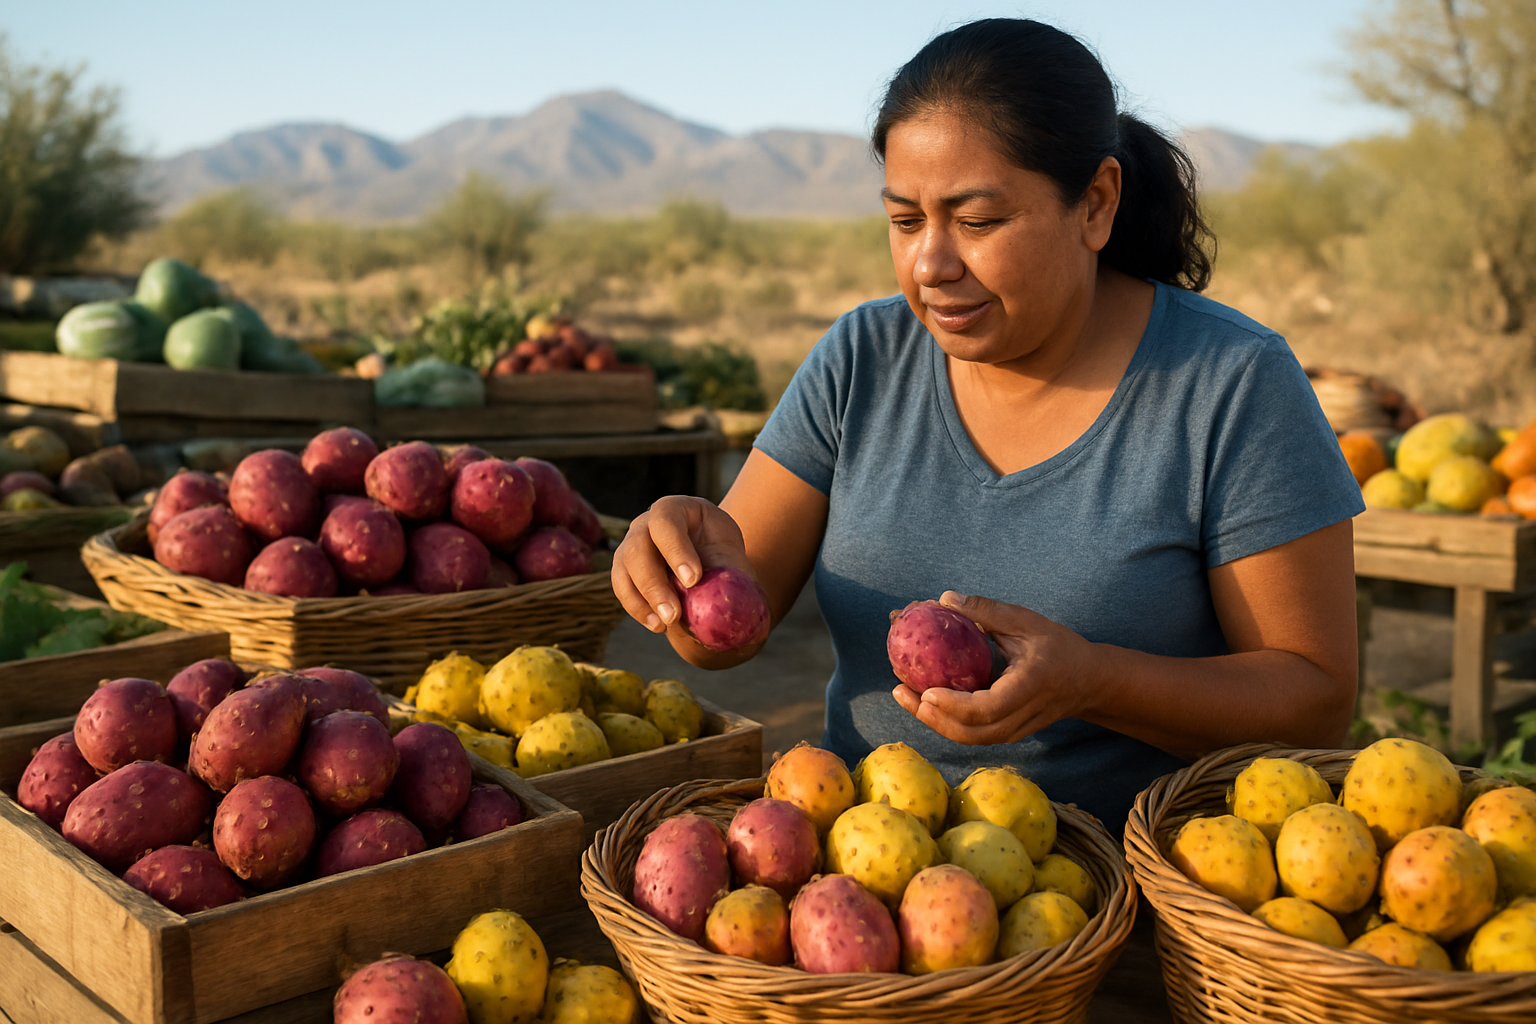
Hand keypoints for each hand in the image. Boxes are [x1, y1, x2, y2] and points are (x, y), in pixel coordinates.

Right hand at [611, 495, 753, 633]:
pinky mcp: (624, 570)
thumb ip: (732, 575)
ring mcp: (631, 545)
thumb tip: (732, 603)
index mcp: (676, 509)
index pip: (666, 520)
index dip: (676, 550)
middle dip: (655, 583)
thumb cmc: (723, 556)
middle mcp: (646, 523)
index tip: (693, 580)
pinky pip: (622, 588)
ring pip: (624, 569)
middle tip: (674, 613)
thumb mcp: (733, 558)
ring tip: (665, 624)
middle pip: (638, 546)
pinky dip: (638, 608)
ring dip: (643, 599)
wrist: (710, 566)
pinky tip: (657, 625)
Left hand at [891, 591, 1098, 744]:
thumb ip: (987, 611)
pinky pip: (975, 735)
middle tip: (901, 691)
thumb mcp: (1027, 621)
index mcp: (1029, 687)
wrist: (1089, 681)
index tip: (926, 690)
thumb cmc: (1059, 646)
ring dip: (935, 722)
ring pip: (971, 739)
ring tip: (906, 697)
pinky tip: (925, 702)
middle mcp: (1023, 715)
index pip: (987, 709)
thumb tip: (944, 598)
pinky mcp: (1010, 733)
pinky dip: (947, 722)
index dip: (954, 705)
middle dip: (933, 717)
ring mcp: (1017, 730)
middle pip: (972, 733)